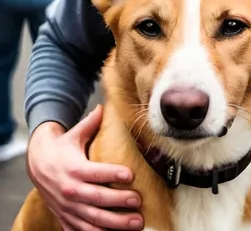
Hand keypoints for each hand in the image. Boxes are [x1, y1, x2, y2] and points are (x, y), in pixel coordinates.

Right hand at [27, 105, 143, 230]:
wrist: (37, 163)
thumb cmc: (62, 147)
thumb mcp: (75, 134)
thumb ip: (91, 122)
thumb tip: (105, 106)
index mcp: (74, 168)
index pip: (96, 173)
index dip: (113, 174)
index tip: (130, 175)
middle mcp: (70, 190)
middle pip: (97, 199)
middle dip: (119, 202)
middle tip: (138, 201)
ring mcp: (68, 207)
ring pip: (93, 220)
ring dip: (116, 224)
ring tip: (136, 223)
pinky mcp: (66, 218)